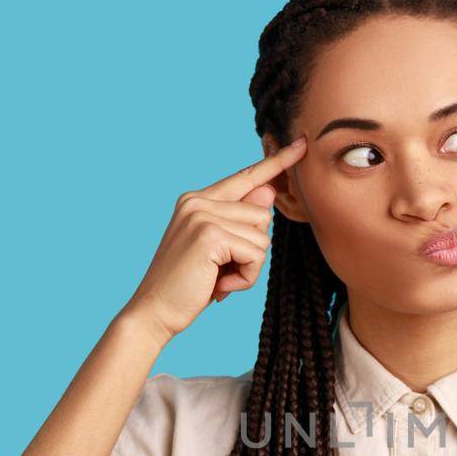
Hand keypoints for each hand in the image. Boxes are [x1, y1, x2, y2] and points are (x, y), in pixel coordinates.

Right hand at [121, 134, 307, 343]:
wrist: (155, 312)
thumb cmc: (189, 285)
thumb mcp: (220, 251)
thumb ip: (241, 221)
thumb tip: (269, 191)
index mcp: (198, 200)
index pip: (246, 177)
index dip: (276, 162)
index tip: (301, 144)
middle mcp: (198, 201)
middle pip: (262, 216)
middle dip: (252, 251)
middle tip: (221, 271)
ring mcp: (202, 215)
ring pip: (262, 237)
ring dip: (249, 267)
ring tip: (218, 278)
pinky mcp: (210, 235)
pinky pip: (256, 255)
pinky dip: (245, 278)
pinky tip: (221, 285)